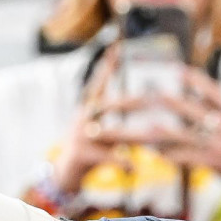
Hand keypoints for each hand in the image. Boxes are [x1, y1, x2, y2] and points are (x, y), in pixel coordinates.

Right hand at [52, 48, 155, 192]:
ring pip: (113, 132)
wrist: (63, 172)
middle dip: (134, 101)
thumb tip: (149, 112)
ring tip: (155, 136)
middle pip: (111, 105)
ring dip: (136, 135)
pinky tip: (134, 168)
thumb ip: (119, 122)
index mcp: (89, 108)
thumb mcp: (103, 132)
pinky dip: (122, 162)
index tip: (117, 48)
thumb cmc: (91, 149)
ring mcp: (80, 135)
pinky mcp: (81, 154)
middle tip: (156, 97)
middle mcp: (84, 117)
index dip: (108, 67)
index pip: (99, 83)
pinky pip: (107, 157)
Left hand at [154, 70, 220, 188]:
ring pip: (188, 136)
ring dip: (167, 132)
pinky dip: (173, 155)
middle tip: (156, 96)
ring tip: (150, 127)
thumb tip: (194, 90)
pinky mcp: (214, 162)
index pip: (215, 92)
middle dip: (175, 103)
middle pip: (197, 112)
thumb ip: (219, 106)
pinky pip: (188, 157)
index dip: (196, 80)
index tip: (178, 70)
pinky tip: (159, 152)